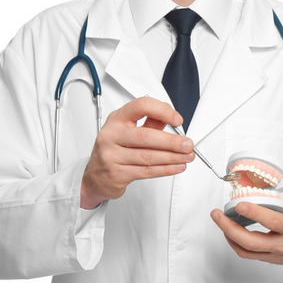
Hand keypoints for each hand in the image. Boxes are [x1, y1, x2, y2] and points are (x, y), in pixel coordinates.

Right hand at [80, 97, 194, 208]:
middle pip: (146, 136)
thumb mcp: (127, 130)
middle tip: (187, 144)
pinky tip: (176, 166)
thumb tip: (172, 117)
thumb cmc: (114, 149)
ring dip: (172, 157)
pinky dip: (165, 169)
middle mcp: (111, 135)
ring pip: (148, 156)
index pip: (141, 106)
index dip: (162, 111)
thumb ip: (149, 123)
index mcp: (116, 119)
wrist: (95, 176)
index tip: (178, 120)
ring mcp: (111, 155)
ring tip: (187, 157)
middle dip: (171, 141)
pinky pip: (146, 171)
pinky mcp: (116, 174)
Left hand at [210, 190, 282, 264]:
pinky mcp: (267, 257)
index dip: (255, 213)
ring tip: (219, 219)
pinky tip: (228, 231)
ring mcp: (273, 253)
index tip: (241, 205)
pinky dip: (233, 243)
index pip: (272, 222)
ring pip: (246, 249)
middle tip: (218, 214)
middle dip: (230, 227)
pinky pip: (246, 254)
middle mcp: (282, 243)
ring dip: (228, 235)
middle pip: (252, 241)